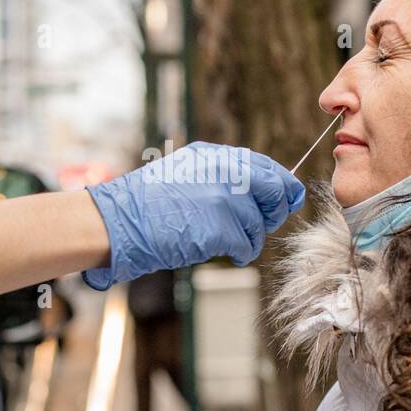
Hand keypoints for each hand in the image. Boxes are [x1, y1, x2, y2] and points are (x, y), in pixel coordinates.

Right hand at [82, 142, 305, 289]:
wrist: (120, 221)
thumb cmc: (146, 204)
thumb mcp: (185, 173)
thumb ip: (221, 176)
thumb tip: (260, 191)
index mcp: (215, 157)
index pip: (266, 167)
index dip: (283, 186)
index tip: (289, 199)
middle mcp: (225, 171)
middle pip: (274, 191)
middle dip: (273, 212)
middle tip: (259, 225)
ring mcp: (224, 198)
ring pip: (260, 224)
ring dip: (250, 238)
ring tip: (227, 241)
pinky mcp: (221, 226)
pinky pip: (247, 245)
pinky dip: (241, 253)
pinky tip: (227, 253)